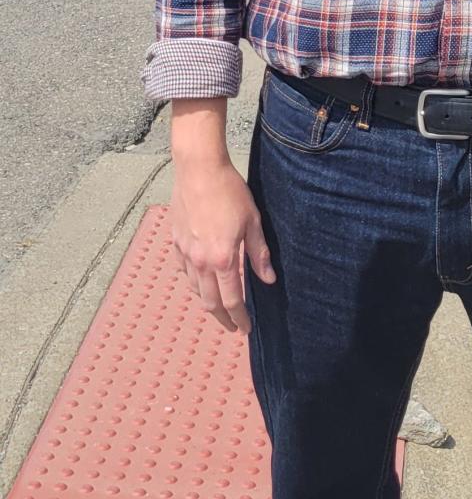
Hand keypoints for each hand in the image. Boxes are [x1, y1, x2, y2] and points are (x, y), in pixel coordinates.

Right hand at [170, 160, 275, 333]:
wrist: (199, 169)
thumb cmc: (230, 191)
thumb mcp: (253, 221)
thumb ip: (259, 253)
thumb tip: (268, 279)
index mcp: (223, 259)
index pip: (232, 300)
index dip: (240, 318)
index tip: (246, 328)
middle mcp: (201, 261)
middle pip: (210, 302)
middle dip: (223, 318)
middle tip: (233, 326)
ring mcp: (185, 252)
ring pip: (195, 289)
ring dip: (207, 302)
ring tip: (219, 307)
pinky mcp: (175, 241)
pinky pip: (183, 271)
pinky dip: (193, 281)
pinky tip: (199, 281)